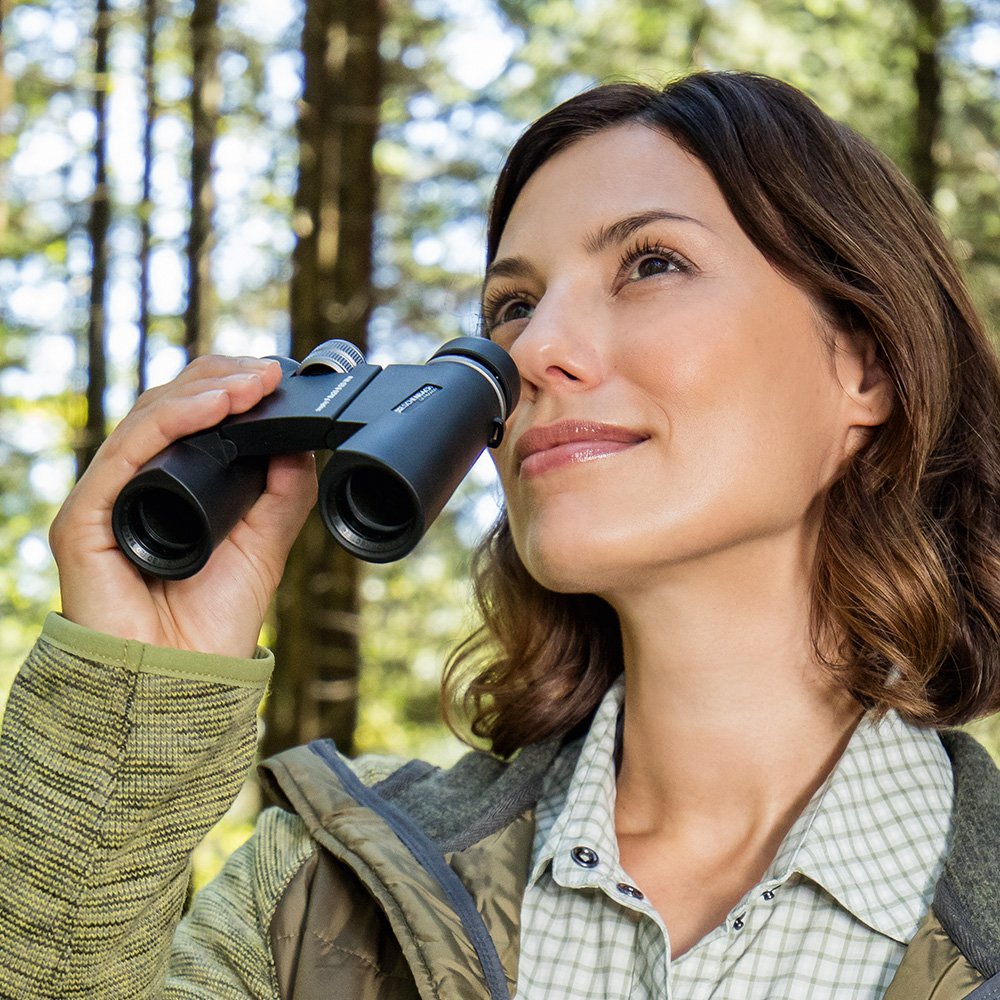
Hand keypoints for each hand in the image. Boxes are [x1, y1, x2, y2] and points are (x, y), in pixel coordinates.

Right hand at [50, 355, 317, 657]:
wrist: (183, 680)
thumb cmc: (214, 622)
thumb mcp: (265, 543)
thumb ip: (282, 493)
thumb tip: (301, 441)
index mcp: (171, 486)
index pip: (191, 418)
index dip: (227, 388)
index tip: (274, 377)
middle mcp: (134, 485)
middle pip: (166, 407)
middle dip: (219, 379)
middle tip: (267, 372)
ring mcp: (106, 498)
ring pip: (146, 420)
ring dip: (202, 392)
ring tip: (250, 384)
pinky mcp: (83, 518)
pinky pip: (125, 454)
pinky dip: (170, 423)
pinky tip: (212, 407)